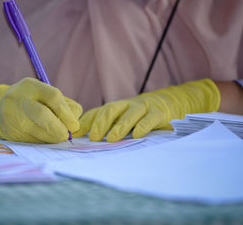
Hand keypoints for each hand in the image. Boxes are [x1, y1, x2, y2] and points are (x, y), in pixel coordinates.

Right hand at [0, 77, 81, 142]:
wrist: (0, 108)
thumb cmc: (32, 100)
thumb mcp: (45, 94)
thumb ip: (63, 105)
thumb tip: (74, 125)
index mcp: (32, 86)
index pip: (54, 97)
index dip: (67, 113)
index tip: (74, 125)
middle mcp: (20, 100)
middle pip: (43, 115)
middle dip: (59, 129)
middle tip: (66, 135)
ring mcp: (13, 117)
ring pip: (39, 132)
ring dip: (53, 137)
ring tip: (56, 135)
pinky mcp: (11, 133)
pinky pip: (33, 141)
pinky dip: (43, 141)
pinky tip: (42, 136)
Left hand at [72, 79, 219, 141]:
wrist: (168, 103)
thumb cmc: (138, 116)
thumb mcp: (121, 119)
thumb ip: (103, 126)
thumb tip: (80, 137)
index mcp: (115, 107)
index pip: (97, 112)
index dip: (85, 122)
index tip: (74, 134)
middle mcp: (126, 105)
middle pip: (111, 109)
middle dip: (100, 123)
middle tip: (93, 137)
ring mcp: (142, 108)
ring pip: (129, 114)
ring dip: (119, 127)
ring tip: (111, 139)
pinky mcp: (158, 114)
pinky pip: (150, 119)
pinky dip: (143, 127)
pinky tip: (137, 135)